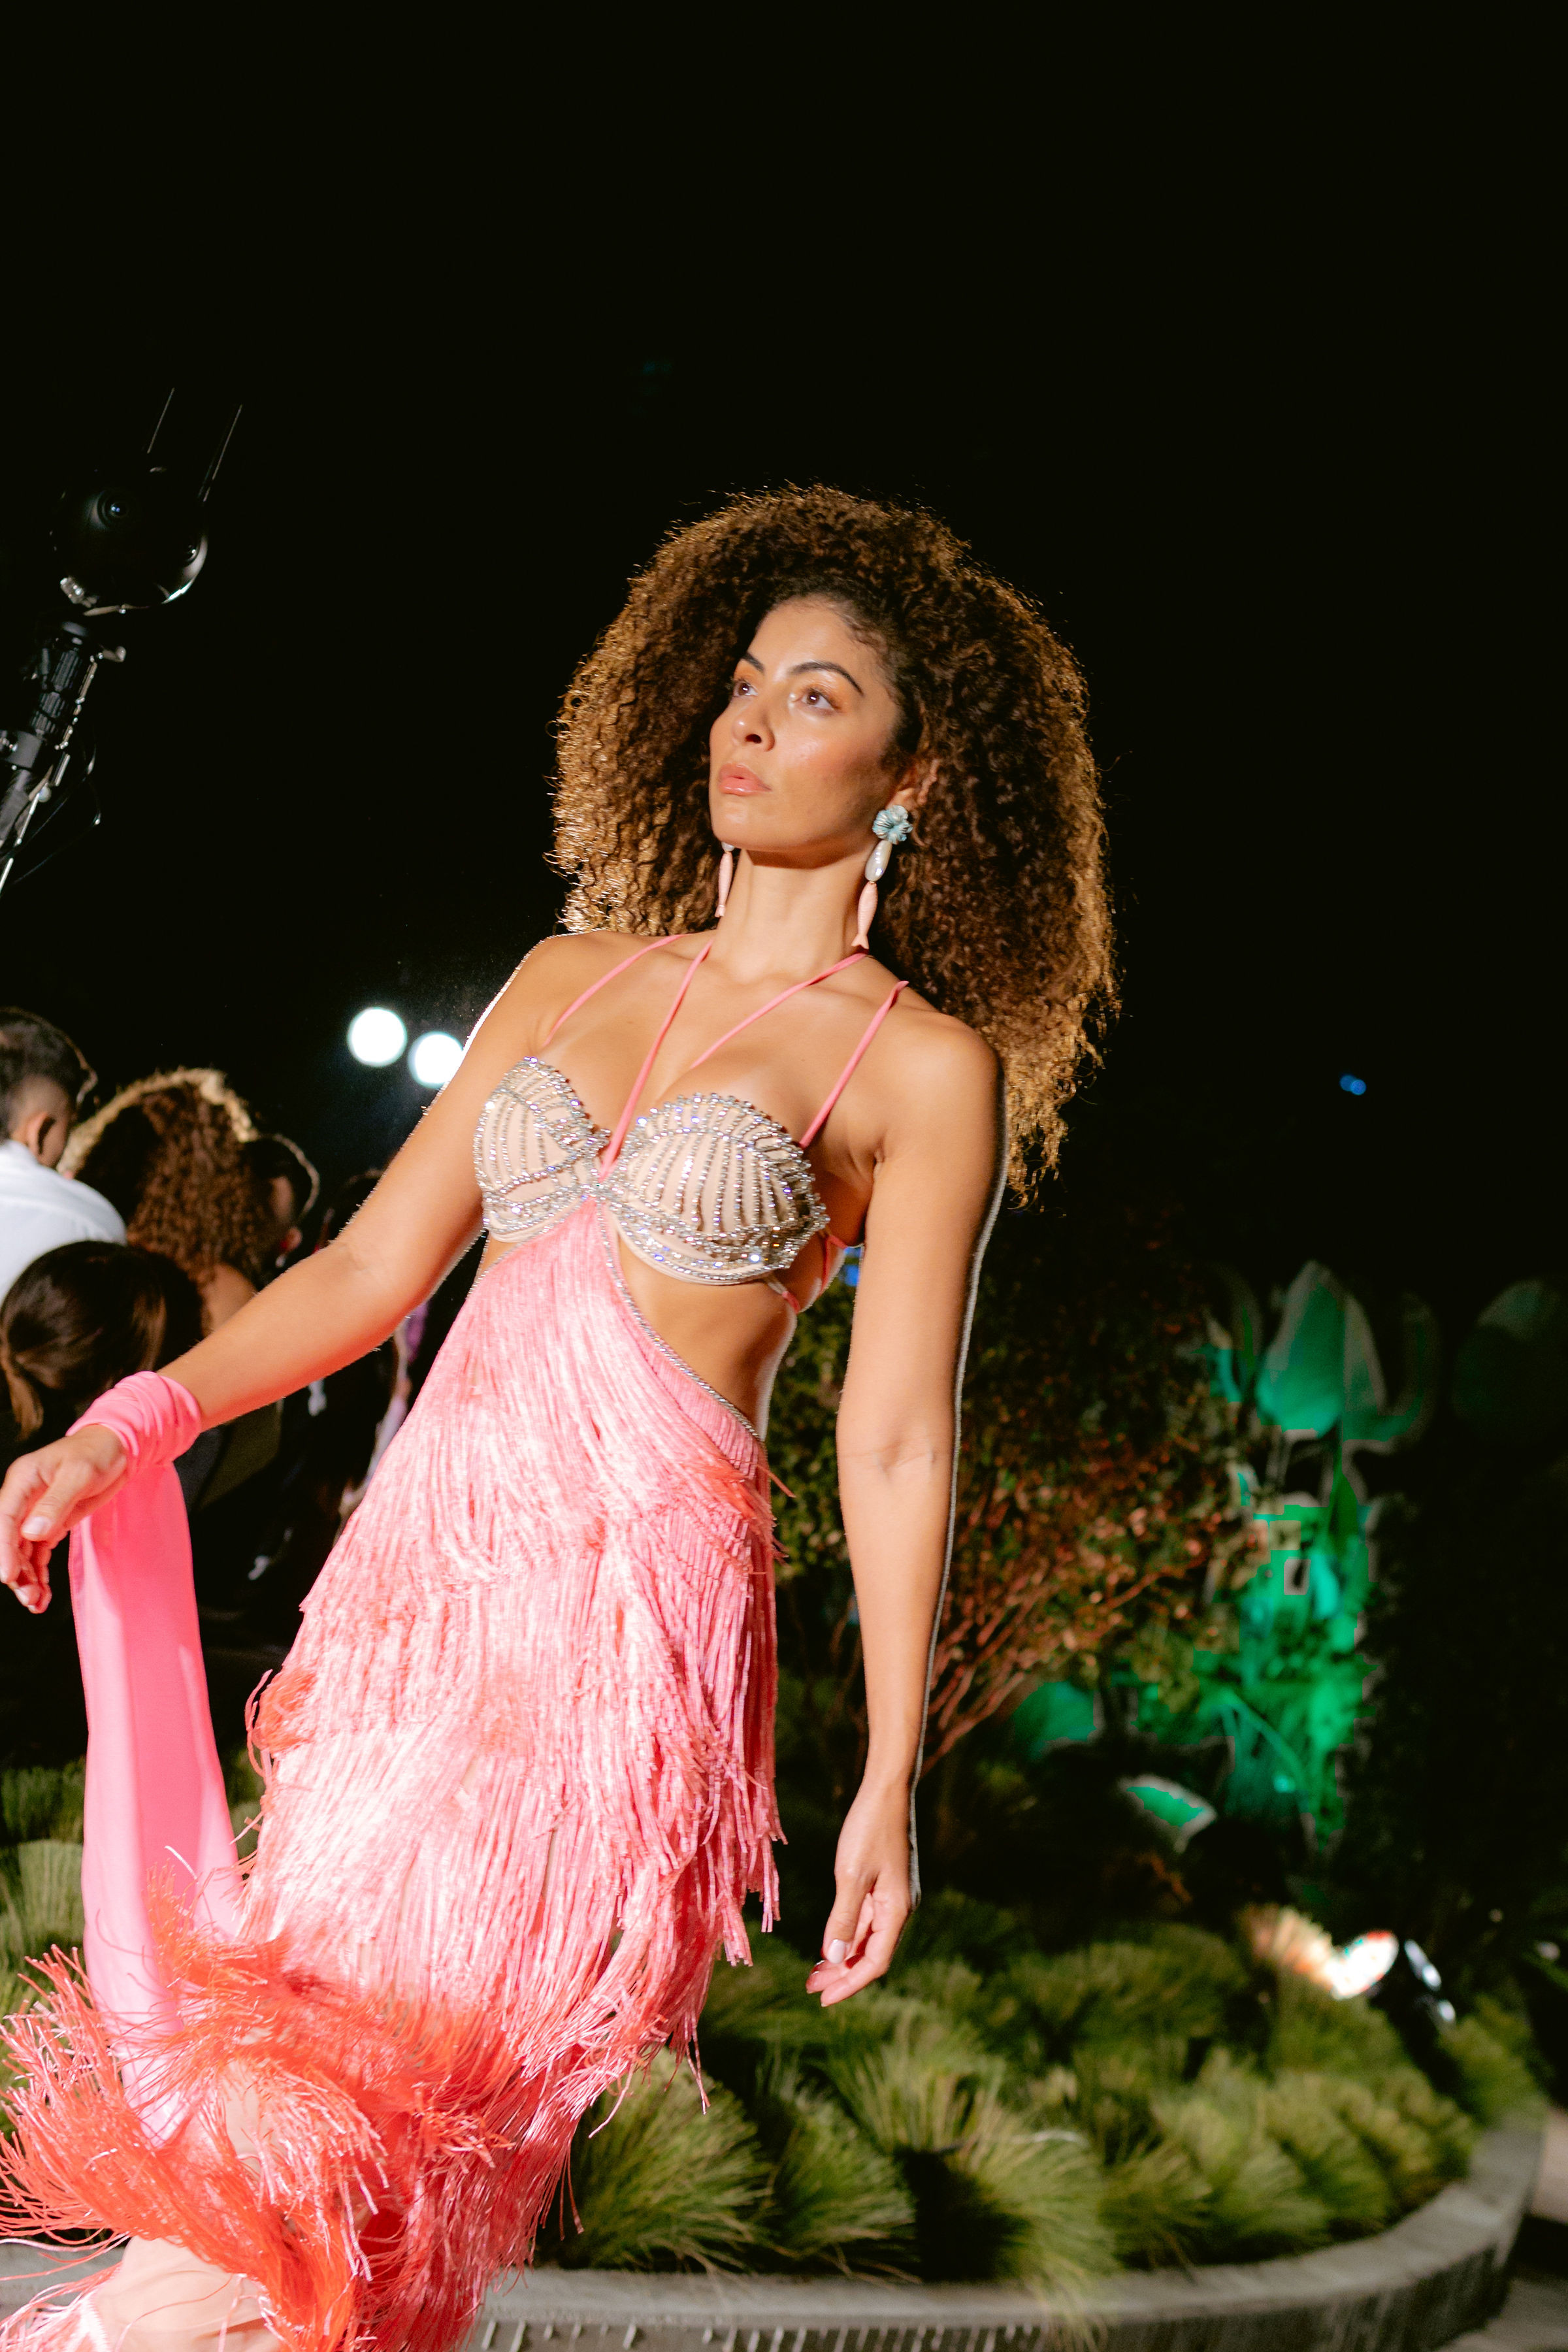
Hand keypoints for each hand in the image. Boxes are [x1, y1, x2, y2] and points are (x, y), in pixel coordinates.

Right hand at [0, 1427, 129, 1613]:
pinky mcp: (48, 1523)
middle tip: (30, 1597)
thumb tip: (32, 1532)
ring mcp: (34, 1512)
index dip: (3, 1548)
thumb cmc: (98, 1454)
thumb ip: (56, 1502)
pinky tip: (42, 1593)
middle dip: (16, 1570)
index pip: (5, 1517)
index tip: (7, 1576)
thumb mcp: (80, 1474)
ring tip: (36, 1602)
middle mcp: (23, 1498)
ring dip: (26, 1577)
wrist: (117, 1449)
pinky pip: (37, 1552)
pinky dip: (38, 1573)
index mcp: (23, 1479)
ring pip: (21, 1551)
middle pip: (9, 1539)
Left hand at [806, 1775, 912, 2005]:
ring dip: (843, 1955)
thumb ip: (844, 1917)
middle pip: (872, 1954)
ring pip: (869, 1938)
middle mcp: (900, 1908)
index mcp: (897, 1910)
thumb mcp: (851, 1874)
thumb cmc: (869, 1827)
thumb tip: (833, 1957)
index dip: (849, 1984)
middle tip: (810, 1987)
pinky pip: (868, 1919)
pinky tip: (830, 1939)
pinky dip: (849, 1933)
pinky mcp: (886, 1883)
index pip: (875, 1963)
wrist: (888, 1789)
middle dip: (842, 1974)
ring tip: (814, 1970)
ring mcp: (894, 1895)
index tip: (822, 1998)